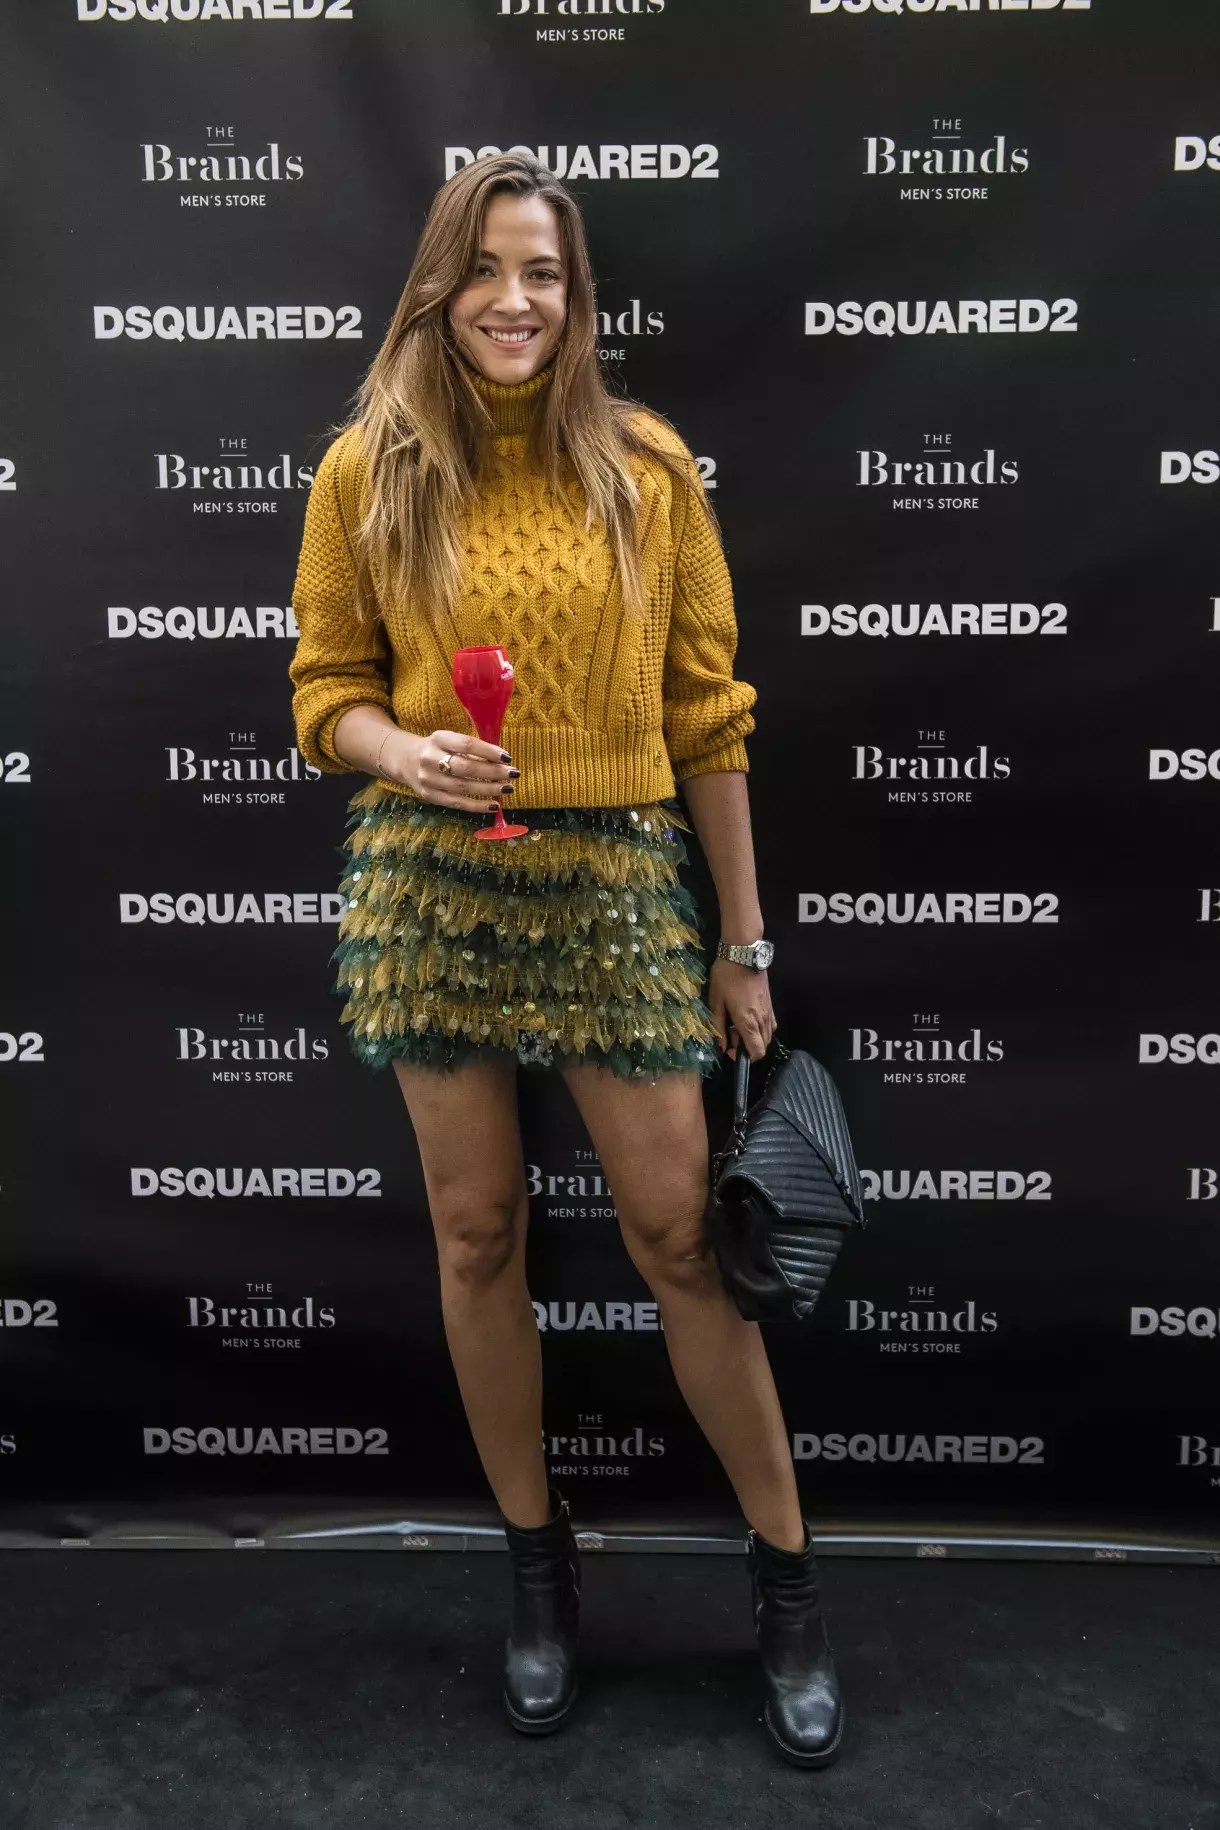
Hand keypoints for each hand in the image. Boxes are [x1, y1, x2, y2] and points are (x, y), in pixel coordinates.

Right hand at [386, 728, 518, 813]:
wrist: (405, 759)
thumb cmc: (437, 749)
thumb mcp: (449, 741)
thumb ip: (471, 750)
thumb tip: (500, 762)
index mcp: (438, 739)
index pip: (466, 744)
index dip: (489, 751)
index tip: (507, 757)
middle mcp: (430, 758)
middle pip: (466, 767)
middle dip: (492, 772)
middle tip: (513, 774)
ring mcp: (428, 779)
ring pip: (463, 787)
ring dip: (488, 789)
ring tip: (507, 789)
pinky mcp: (429, 796)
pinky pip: (456, 803)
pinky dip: (477, 806)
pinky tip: (494, 805)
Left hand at [707, 957, 775, 1062]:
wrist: (743, 954)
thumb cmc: (725, 977)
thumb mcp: (716, 1002)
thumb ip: (719, 1026)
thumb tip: (721, 1046)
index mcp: (747, 1021)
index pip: (757, 1051)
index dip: (745, 1058)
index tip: (731, 1051)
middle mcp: (761, 1020)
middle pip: (764, 1046)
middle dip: (749, 1048)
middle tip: (732, 1036)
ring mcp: (769, 1012)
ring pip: (768, 1036)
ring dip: (755, 1038)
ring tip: (739, 1027)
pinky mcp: (771, 1004)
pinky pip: (771, 1024)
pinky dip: (762, 1029)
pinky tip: (750, 1020)